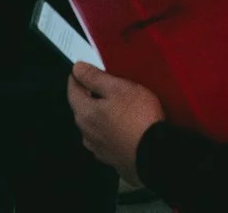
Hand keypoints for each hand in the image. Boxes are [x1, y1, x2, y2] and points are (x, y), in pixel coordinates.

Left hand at [65, 64, 164, 180]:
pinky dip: (110, 130)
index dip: (77, 77)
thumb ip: (95, 77)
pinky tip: (121, 127)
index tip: (80, 70)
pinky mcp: (112, 157)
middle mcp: (87, 132)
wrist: (154, 153)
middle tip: (99, 84)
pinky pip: (106, 139)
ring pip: (93, 125)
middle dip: (88, 95)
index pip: (72, 91)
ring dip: (99, 115)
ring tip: (113, 106)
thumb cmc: (138, 120)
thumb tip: (78, 69)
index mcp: (85, 113)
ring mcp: (99, 147)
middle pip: (82, 108)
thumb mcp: (118, 88)